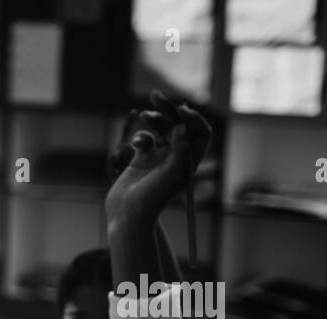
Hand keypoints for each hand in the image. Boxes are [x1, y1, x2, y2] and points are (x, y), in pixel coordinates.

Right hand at [105, 91, 211, 228]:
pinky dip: (140, 136)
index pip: (200, 133)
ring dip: (154, 118)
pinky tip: (134, 145)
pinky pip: (145, 138)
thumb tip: (182, 126)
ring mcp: (159, 157)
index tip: (180, 111)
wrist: (127, 214)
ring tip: (143, 114)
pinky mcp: (141, 158)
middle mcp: (176, 157)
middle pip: (179, 125)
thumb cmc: (151, 199)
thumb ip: (180, 149)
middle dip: (169, 110)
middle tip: (155, 96)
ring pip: (161, 129)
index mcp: (189, 161)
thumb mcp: (170, 174)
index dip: (192, 119)